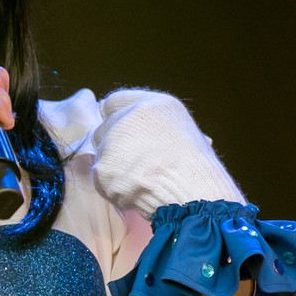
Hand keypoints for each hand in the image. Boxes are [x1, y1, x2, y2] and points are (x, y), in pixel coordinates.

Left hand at [91, 88, 242, 220]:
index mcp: (148, 105)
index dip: (115, 118)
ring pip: (102, 157)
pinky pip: (102, 180)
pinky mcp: (104, 169)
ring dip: (115, 169)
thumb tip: (124, 123)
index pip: (113, 103)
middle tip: (135, 163)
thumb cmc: (193, 165)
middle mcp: (126, 118)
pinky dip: (114, 188)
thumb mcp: (179, 128)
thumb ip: (149, 122)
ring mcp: (112, 144)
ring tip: (141, 179)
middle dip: (114, 146)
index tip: (121, 133)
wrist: (192, 191)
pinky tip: (135, 191)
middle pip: (102, 130)